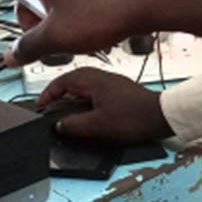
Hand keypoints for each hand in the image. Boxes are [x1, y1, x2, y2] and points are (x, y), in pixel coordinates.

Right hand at [0, 0, 146, 65]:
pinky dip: (66, 24)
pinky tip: (82, 36)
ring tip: (70, 40)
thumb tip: (12, 55)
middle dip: (30, 23)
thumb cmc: (105, 11)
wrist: (144, 5)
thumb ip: (28, 47)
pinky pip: (65, 7)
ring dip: (51, 28)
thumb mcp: (57, 37)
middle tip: (45, 38)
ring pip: (47, 7)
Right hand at [36, 69, 173, 142]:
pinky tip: (85, 107)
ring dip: (71, 92)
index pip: (62, 81)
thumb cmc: (133, 117)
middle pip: (72, 78)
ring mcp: (111, 80)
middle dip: (58, 90)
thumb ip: (74, 125)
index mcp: (93, 80)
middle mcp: (101, 76)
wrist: (160, 116)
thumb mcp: (98, 126)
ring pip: (83, 82)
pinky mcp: (118, 88)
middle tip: (49, 104)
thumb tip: (59, 124)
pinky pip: (94, 87)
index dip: (48, 93)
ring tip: (64, 106)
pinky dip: (83, 95)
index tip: (41, 104)